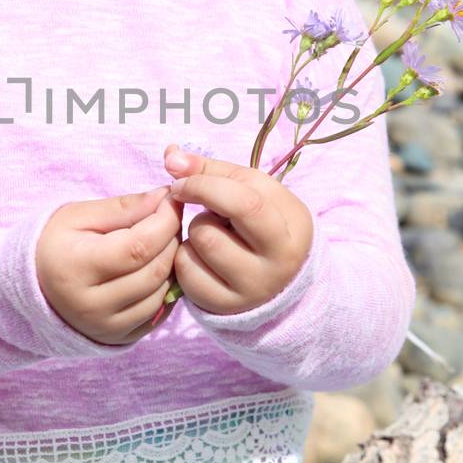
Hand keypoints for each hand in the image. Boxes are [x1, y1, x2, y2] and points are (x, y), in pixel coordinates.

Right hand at [36, 186, 183, 346]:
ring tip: (160, 242)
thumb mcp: (80, 216)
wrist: (33, 287)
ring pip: (162, 293)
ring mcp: (105, 327)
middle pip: (154, 271)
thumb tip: (164, 198)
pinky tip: (155, 268)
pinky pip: (159, 313)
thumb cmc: (57, 243)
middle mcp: (90, 306)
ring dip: (172, 264)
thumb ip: (123, 207)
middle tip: (167, 219)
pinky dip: (166, 288)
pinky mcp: (117, 339)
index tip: (171, 201)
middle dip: (171, 240)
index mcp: (76, 268)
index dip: (164, 221)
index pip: (138, 247)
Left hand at [163, 144, 312, 316]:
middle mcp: (275, 269)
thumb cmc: (262, 220)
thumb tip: (171, 156)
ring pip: (196, 251)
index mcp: (290, 233)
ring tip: (213, 233)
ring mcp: (249, 293)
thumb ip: (212, 169)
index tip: (181, 179)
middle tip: (202, 207)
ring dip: (194, 233)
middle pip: (209, 232)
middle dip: (198, 213)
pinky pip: (186, 273)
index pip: (243, 204)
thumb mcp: (252, 189)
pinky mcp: (223, 306)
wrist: (279, 274)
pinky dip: (186, 257)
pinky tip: (203, 256)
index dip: (203, 186)